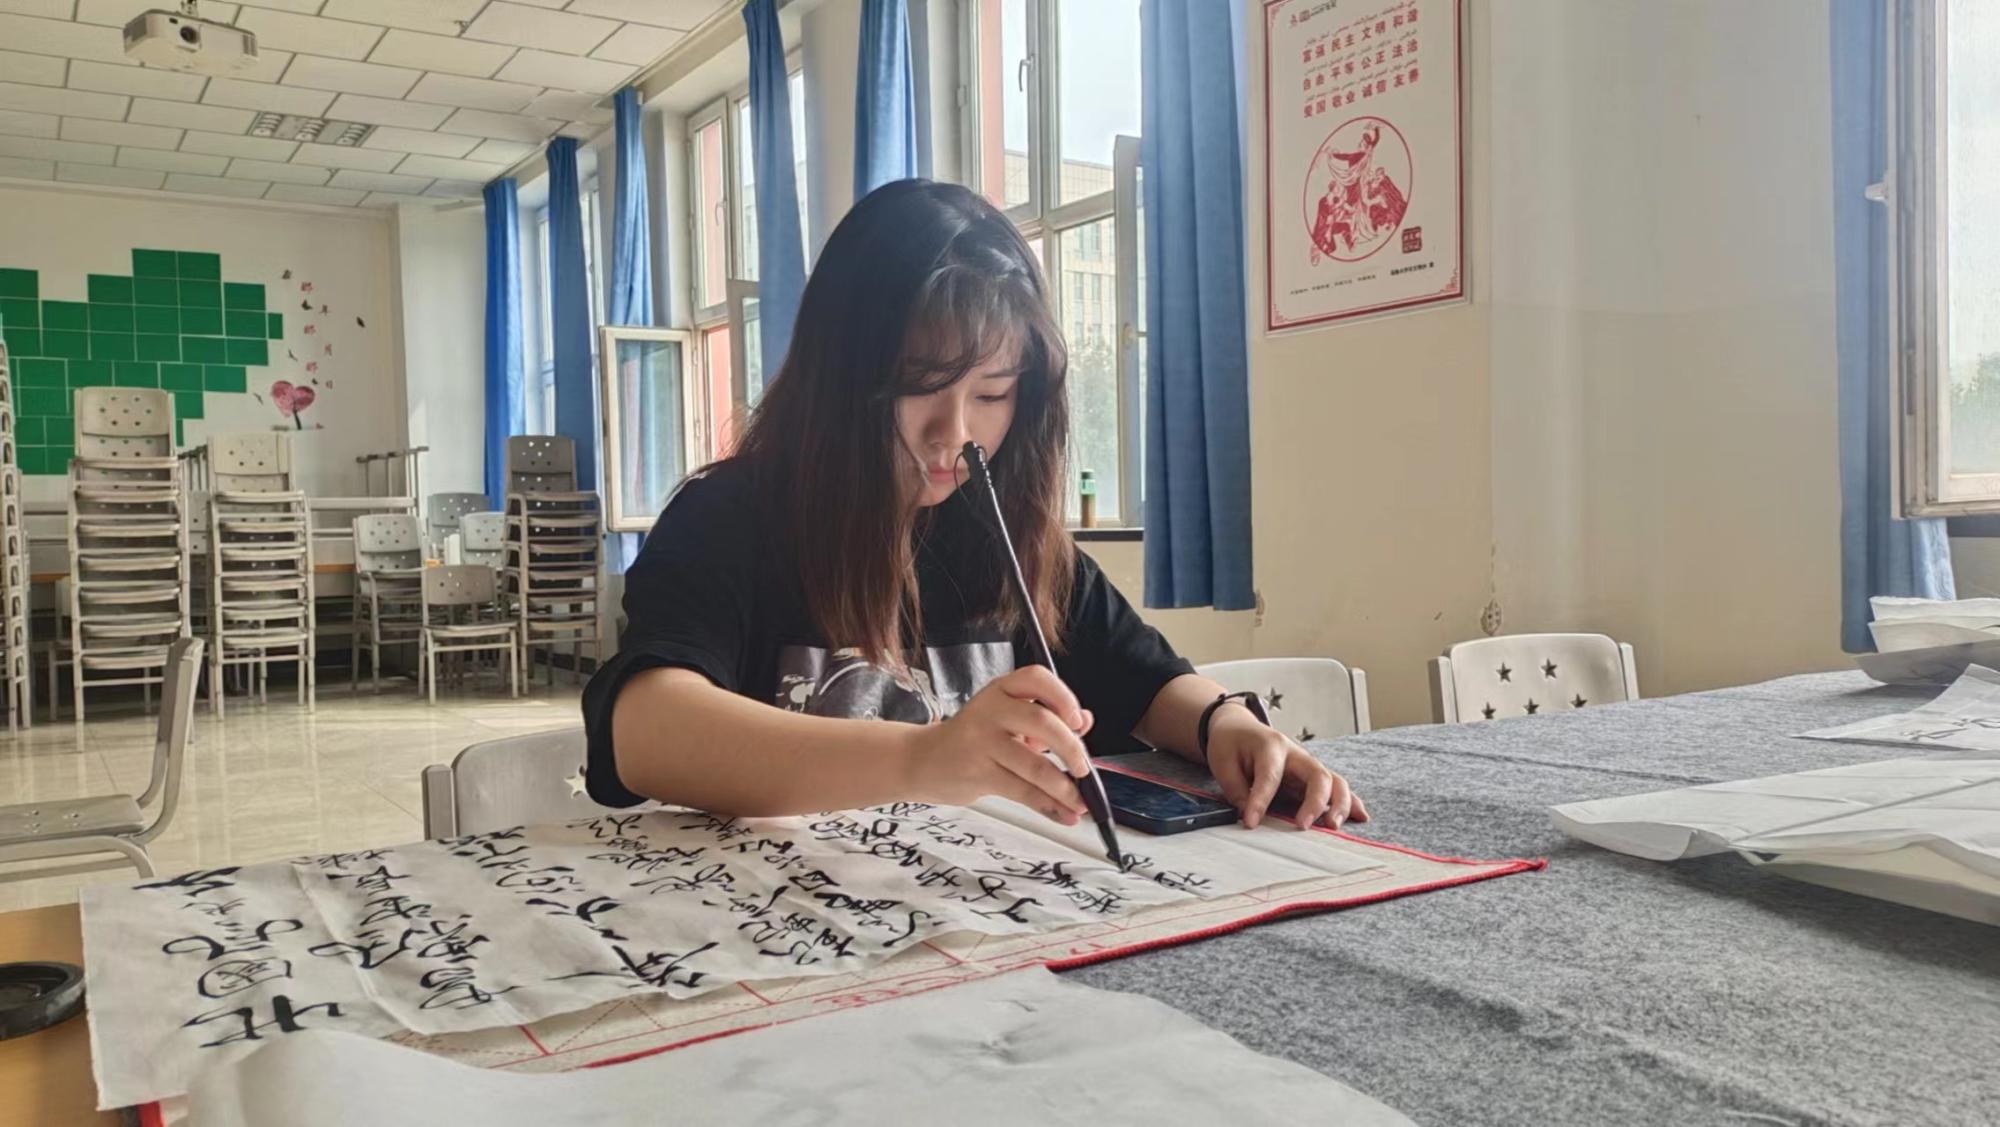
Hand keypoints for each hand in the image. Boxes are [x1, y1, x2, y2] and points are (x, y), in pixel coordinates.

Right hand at [902, 666, 1095, 825]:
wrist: (923, 761)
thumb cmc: (974, 739)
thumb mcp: (1008, 719)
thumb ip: (1047, 717)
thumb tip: (1085, 722)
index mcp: (1002, 690)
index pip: (1036, 678)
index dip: (1062, 696)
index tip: (1078, 720)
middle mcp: (990, 710)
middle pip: (1041, 722)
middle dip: (1072, 749)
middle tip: (1084, 769)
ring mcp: (981, 741)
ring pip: (1034, 765)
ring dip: (1064, 788)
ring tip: (1080, 801)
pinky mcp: (978, 773)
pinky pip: (1022, 792)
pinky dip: (1049, 806)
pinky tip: (1063, 814)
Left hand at [1203, 706, 1369, 829]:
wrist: (1239, 728)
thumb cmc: (1231, 744)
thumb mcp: (1223, 763)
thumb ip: (1237, 790)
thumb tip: (1251, 816)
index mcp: (1270, 745)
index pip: (1270, 775)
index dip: (1261, 801)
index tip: (1251, 822)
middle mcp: (1295, 753)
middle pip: (1317, 775)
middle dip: (1315, 802)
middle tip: (1303, 826)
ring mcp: (1307, 765)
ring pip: (1334, 782)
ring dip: (1339, 804)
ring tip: (1333, 826)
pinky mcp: (1312, 777)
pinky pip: (1337, 788)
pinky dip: (1351, 802)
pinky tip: (1361, 817)